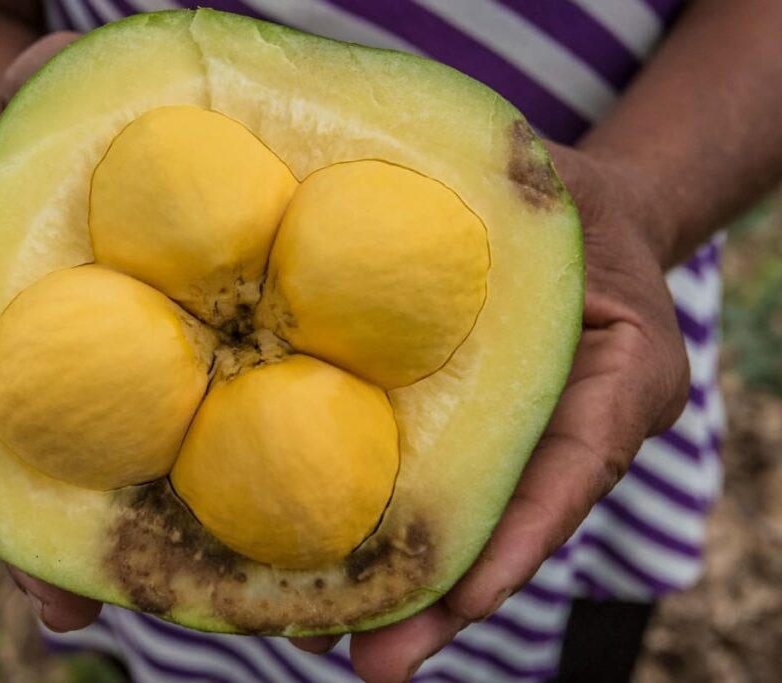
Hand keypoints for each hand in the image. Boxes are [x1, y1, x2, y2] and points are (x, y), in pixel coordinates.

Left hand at [293, 145, 690, 681]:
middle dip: (438, 600)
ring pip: (451, 521)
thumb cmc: (567, 201)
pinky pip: (406, 479)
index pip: (571, 471)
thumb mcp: (565, 190)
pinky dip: (363, 523)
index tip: (463, 600)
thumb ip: (531, 206)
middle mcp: (558, 431)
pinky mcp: (446, 427)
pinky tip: (304, 562)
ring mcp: (502, 438)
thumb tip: (478, 176)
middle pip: (502, 527)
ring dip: (391, 585)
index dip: (519, 538)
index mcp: (616, 384)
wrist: (557, 220)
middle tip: (373, 664)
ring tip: (317, 637)